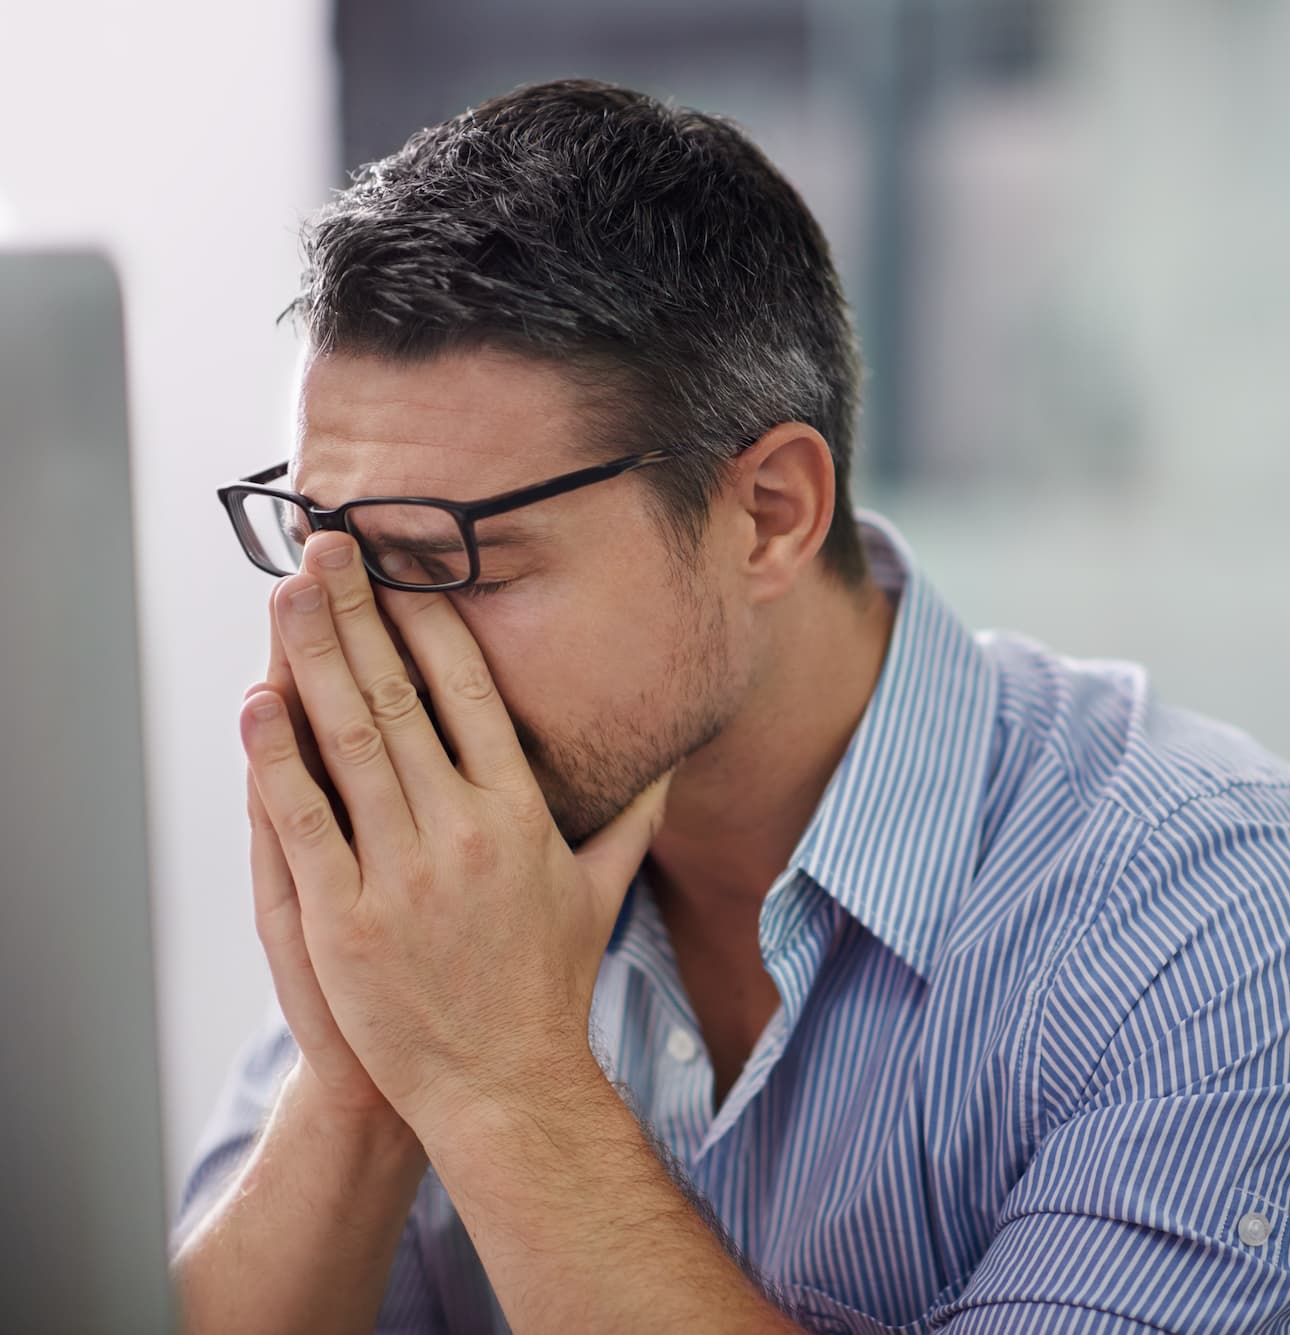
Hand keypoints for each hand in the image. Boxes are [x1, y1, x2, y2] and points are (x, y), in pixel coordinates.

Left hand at [240, 531, 668, 1137]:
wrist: (504, 1084)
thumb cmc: (548, 988)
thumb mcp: (601, 894)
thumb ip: (632, 820)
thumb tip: (667, 766)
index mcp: (521, 814)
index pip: (472, 693)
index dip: (432, 622)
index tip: (404, 568)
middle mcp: (464, 830)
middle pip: (402, 697)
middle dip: (361, 612)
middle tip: (330, 547)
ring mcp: (401, 873)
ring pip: (349, 740)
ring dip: (313, 658)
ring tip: (288, 593)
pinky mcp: (345, 917)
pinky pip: (304, 820)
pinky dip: (275, 757)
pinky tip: (257, 701)